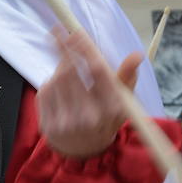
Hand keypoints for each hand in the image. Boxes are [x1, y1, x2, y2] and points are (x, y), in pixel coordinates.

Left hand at [38, 29, 140, 159]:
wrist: (84, 151)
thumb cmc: (106, 118)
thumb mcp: (122, 102)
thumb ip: (127, 78)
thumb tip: (137, 55)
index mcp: (112, 109)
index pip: (98, 71)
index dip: (85, 48)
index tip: (76, 31)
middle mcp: (89, 118)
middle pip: (71, 72)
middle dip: (64, 48)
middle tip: (58, 31)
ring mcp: (66, 123)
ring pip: (56, 80)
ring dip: (58, 66)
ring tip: (65, 65)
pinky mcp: (48, 125)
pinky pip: (44, 92)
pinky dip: (50, 82)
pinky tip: (58, 86)